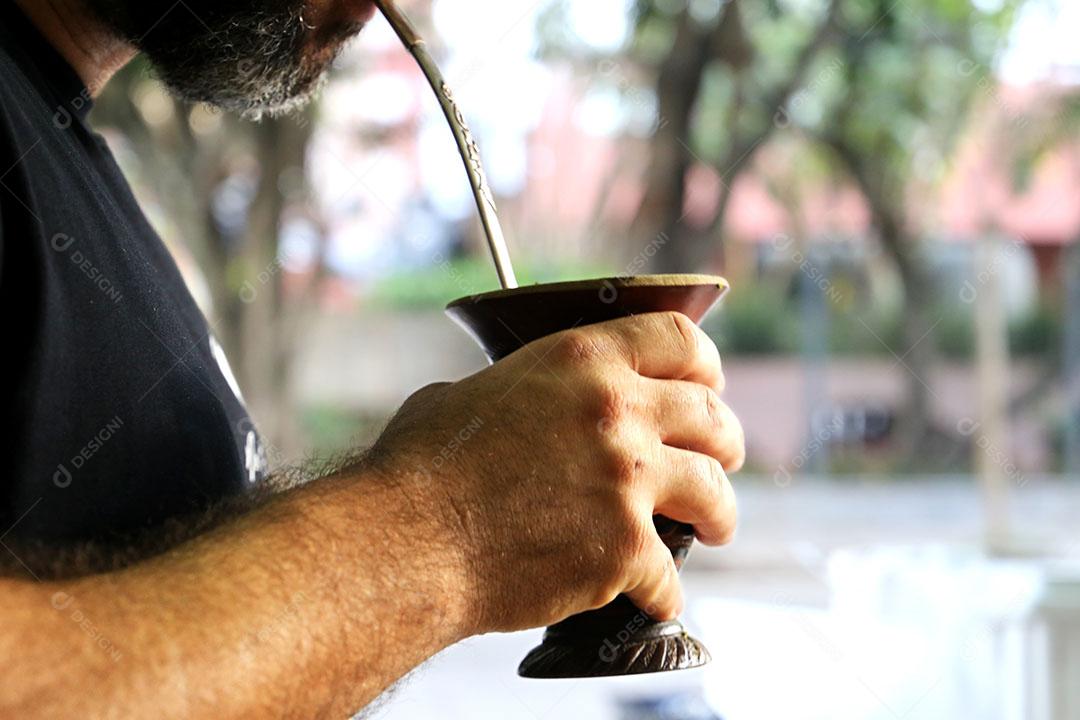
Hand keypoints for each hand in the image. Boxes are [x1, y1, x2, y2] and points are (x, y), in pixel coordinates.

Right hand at [367, 311, 743, 634]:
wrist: (409, 541)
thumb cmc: (420, 468)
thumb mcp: (466, 394)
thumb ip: (515, 391)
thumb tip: (519, 405)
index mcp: (581, 361)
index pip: (678, 339)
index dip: (705, 361)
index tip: (710, 383)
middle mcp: (616, 412)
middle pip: (711, 416)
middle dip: (726, 439)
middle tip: (722, 457)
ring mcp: (627, 480)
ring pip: (713, 491)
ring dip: (721, 512)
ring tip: (718, 527)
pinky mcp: (624, 548)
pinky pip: (670, 576)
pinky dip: (664, 592)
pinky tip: (655, 598)